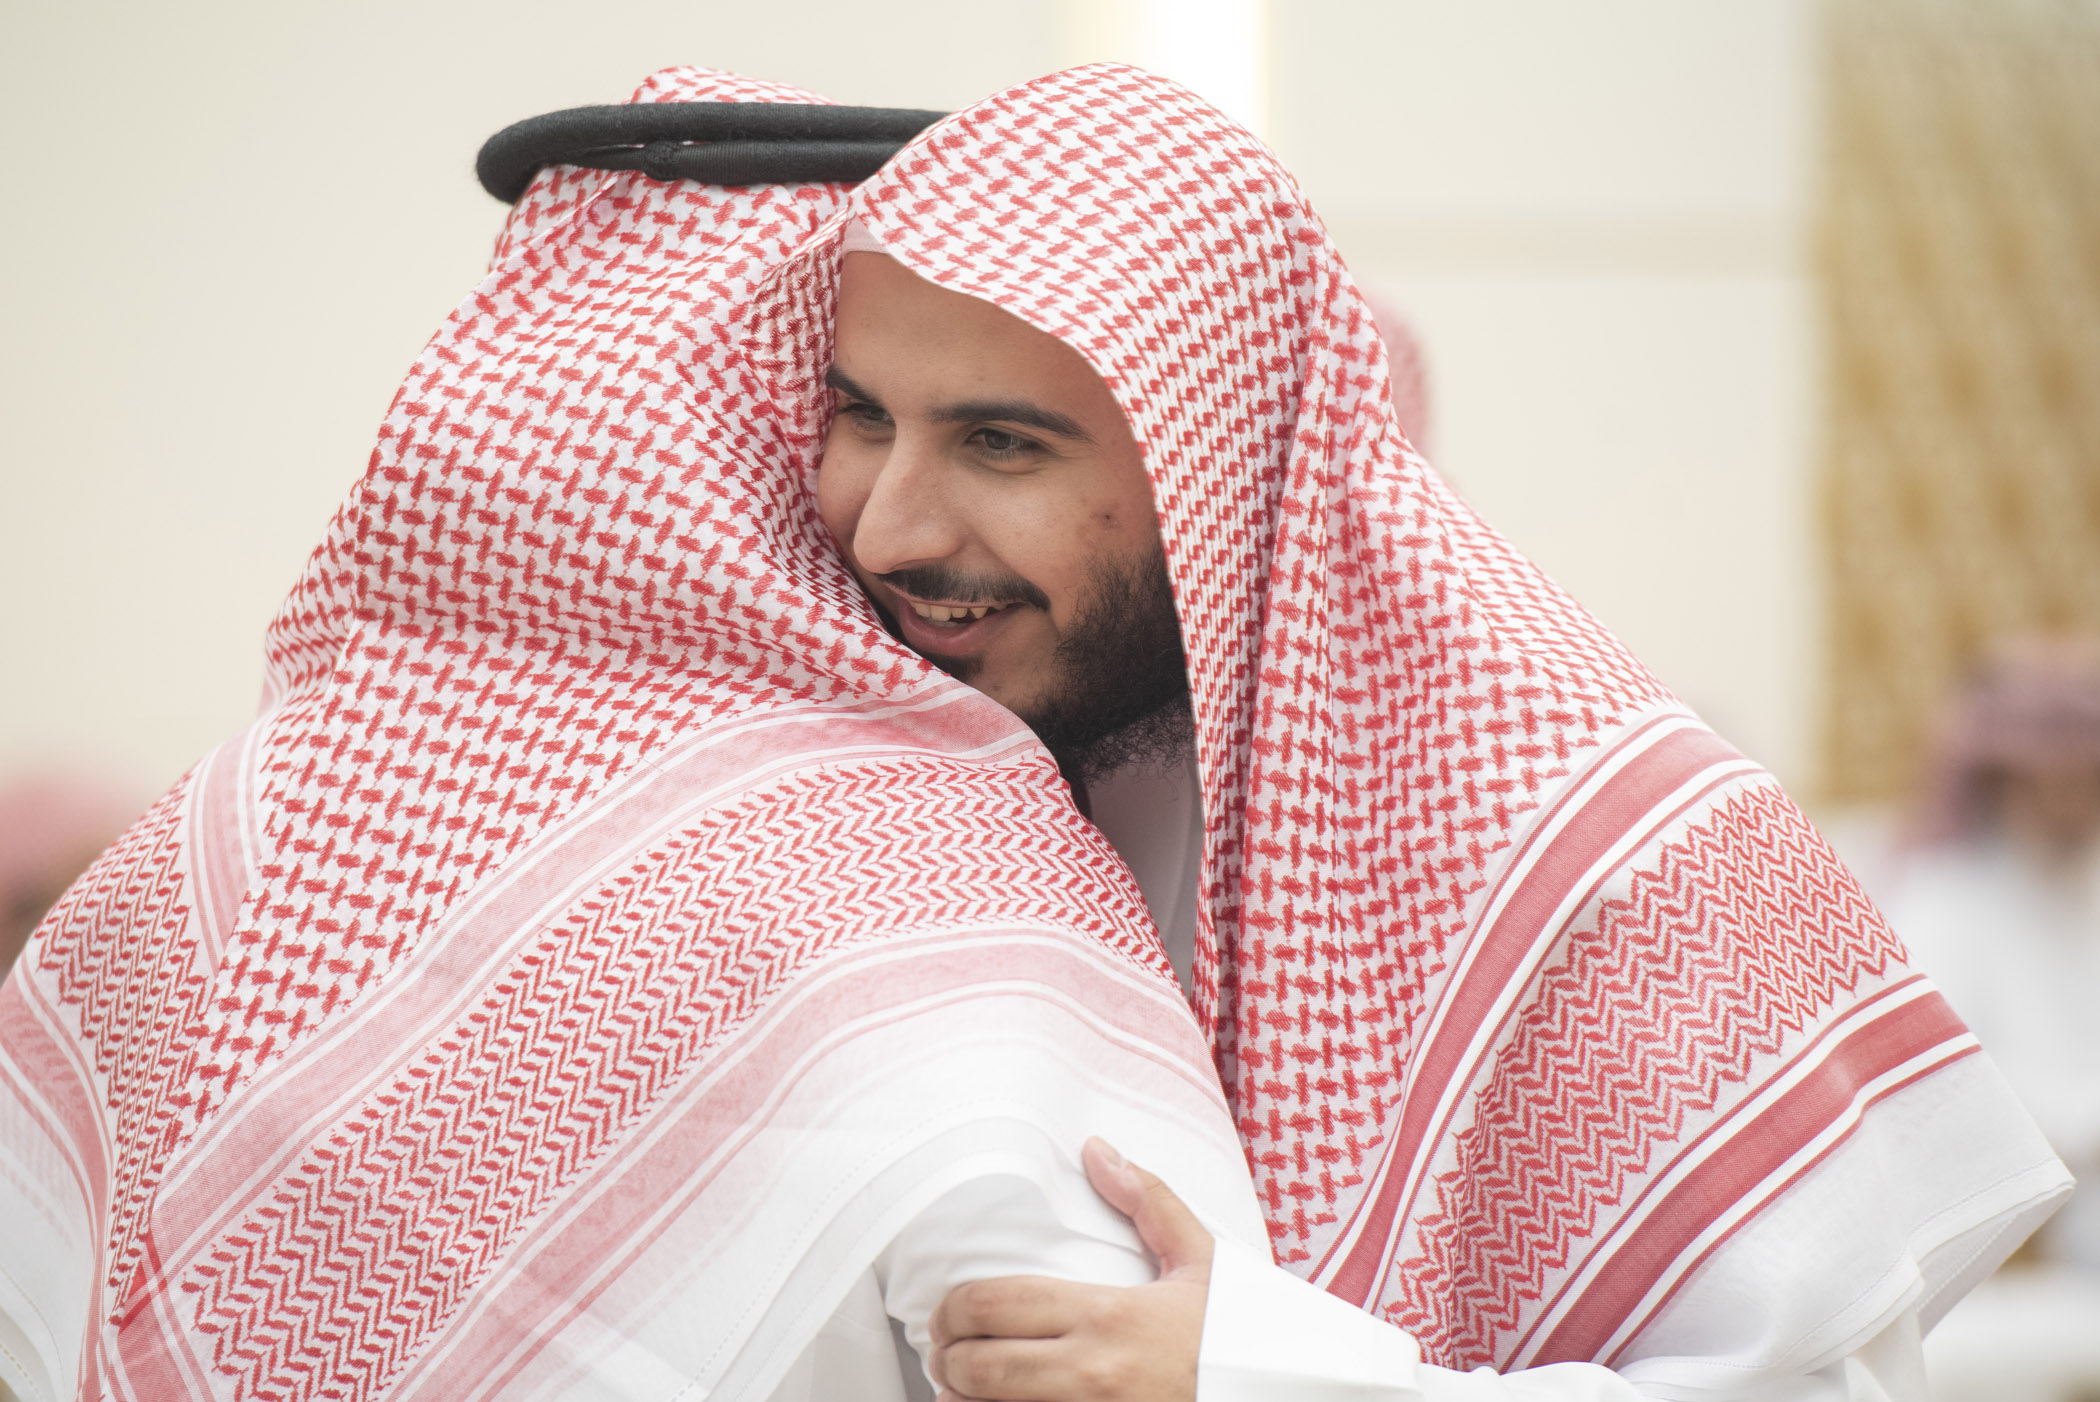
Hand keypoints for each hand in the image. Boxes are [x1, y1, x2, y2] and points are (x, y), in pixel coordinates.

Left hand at [927, 1138, 1213, 1401]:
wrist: (1281, 1395)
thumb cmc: (1233, 1339)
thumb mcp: (1202, 1263)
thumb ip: (1149, 1202)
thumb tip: (1096, 1149)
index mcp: (1111, 1316)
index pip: (997, 1305)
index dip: (954, 1308)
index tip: (946, 1310)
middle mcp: (1093, 1375)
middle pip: (979, 1366)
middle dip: (945, 1356)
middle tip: (943, 1347)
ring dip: (960, 1399)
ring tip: (956, 1384)